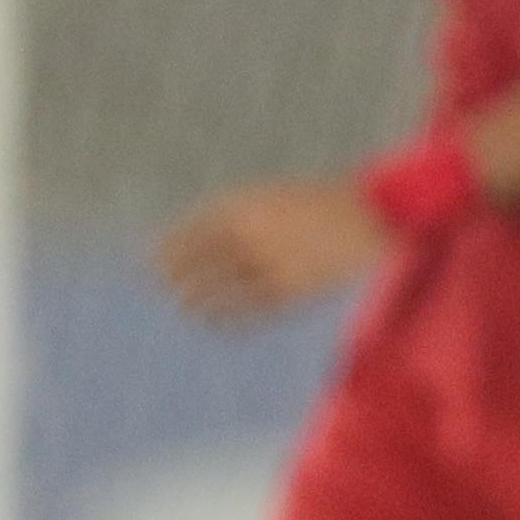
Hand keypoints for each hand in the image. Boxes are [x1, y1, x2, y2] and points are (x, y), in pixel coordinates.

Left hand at [155, 178, 391, 327]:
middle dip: (173, 278)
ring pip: (214, 292)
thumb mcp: (271, 197)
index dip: (164, 251)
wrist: (370, 216)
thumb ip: (237, 213)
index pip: (186, 234)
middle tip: (163, 288)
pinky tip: (215, 322)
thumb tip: (199, 236)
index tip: (150, 263)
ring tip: (186, 307)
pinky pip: (245, 311)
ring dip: (194, 301)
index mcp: (242, 207)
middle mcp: (248, 236)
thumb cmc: (317, 203)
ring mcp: (267, 264)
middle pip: (193, 264)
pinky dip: (225, 319)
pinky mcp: (288, 290)